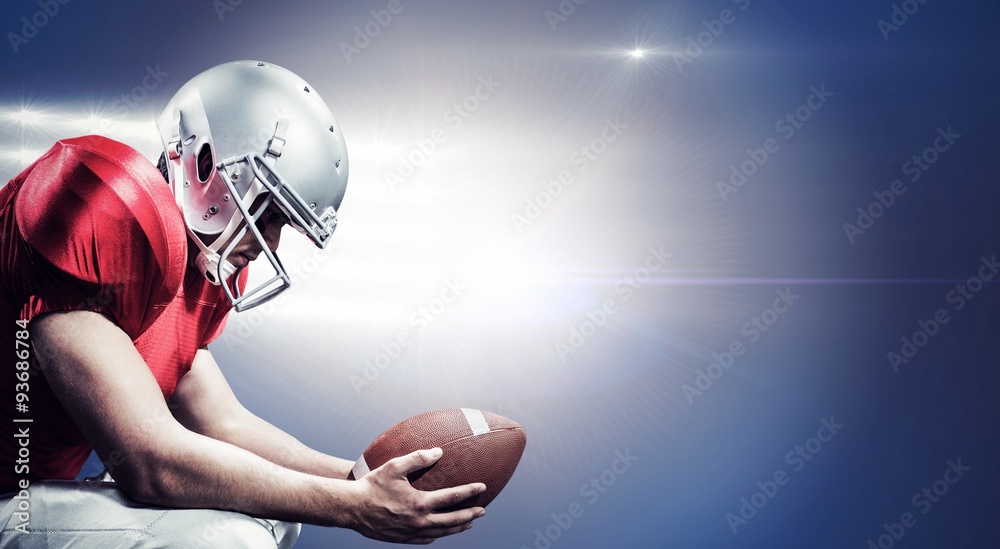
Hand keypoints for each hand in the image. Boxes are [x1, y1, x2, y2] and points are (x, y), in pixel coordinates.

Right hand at [348, 448, 486, 543]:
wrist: (351, 509)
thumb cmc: (372, 485)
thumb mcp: (395, 466)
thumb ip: (418, 458)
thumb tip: (439, 452)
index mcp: (420, 503)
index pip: (452, 497)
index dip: (469, 491)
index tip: (482, 487)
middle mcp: (419, 521)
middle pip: (452, 520)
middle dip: (469, 514)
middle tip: (482, 510)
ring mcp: (411, 533)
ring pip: (441, 532)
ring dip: (457, 528)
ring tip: (468, 523)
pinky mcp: (402, 539)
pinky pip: (425, 540)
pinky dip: (437, 535)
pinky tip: (441, 532)